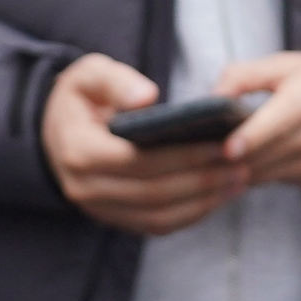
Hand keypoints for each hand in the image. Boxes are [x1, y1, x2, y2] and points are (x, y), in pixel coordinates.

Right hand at [41, 52, 249, 236]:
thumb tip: (148, 96)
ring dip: (203, 202)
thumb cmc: (81, 99)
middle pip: (153, 192)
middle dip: (201, 180)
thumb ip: (115, 80)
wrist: (59, 134)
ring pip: (158, 216)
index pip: (135, 161)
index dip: (181, 156)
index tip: (222, 144)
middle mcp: (85, 188)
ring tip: (238, 179)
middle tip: (241, 163)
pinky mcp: (116, 219)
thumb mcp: (88, 75)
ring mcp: (100, 210)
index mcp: (78, 150)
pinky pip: (157, 225)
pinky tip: (219, 195)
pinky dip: (191, 214)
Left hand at [217, 50, 300, 190]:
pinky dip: (259, 174)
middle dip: (225, 158)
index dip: (247, 139)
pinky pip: (276, 181)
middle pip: (259, 157)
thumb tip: (210, 97)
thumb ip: (244, 76)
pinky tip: (247, 162)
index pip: (271, 128)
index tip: (226, 147)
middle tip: (197, 151)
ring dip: (238, 169)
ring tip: (214, 158)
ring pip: (263, 175)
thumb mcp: (288, 65)